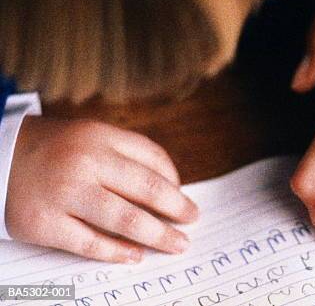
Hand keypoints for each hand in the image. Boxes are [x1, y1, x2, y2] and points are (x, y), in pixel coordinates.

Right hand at [6, 117, 198, 262]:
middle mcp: (85, 163)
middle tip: (193, 220)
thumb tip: (171, 186)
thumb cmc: (57, 150)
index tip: (184, 198)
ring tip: (177, 243)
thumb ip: (129, 155)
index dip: (174, 182)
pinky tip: (136, 255)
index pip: (152, 159)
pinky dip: (118, 252)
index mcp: (100, 137)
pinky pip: (91, 243)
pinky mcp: (45, 223)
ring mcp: (64, 194)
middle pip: (146, 189)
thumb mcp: (93, 136)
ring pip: (125, 219)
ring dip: (158, 235)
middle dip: (176, 209)